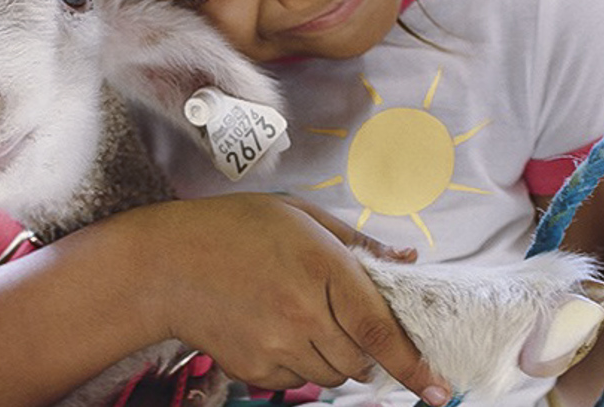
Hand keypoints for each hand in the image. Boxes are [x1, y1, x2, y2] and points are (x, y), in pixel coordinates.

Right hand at [136, 193, 451, 404]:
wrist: (163, 264)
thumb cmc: (230, 228)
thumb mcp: (295, 214)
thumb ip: (355, 239)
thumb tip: (407, 258)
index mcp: (321, 265)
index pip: (380, 328)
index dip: (414, 364)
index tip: (440, 390)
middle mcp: (303, 311)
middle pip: (360, 359)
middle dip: (362, 348)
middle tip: (336, 318)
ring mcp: (277, 344)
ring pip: (331, 375)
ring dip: (332, 357)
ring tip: (299, 318)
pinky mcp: (255, 367)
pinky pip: (296, 381)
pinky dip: (297, 364)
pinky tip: (271, 327)